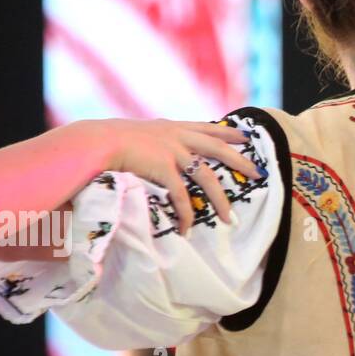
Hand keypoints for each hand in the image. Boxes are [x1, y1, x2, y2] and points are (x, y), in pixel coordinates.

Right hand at [77, 119, 262, 234]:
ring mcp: (171, 151)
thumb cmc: (112, 140)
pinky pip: (181, 196)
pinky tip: (188, 228)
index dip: (228, 134)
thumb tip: (162, 149)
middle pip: (217, 149)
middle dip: (239, 161)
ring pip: (206, 178)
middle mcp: (177, 136)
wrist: (96, 141)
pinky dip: (186, 214)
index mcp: (173, 127)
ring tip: (230, 218)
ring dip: (220, 200)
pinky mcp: (163, 168)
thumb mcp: (141, 133)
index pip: (208, 128)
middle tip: (258, 173)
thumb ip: (156, 139)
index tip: (246, 138)